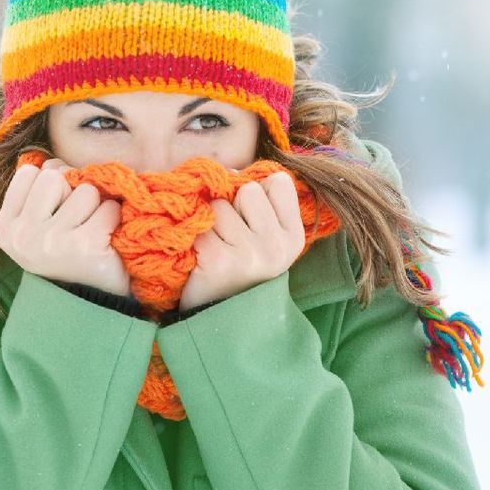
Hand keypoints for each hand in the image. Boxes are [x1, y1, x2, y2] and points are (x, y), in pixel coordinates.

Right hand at [0, 157, 130, 296]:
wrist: (91, 300)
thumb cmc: (66, 252)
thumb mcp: (37, 223)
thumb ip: (36, 189)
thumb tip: (49, 160)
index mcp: (5, 228)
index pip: (30, 173)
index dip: (52, 181)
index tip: (57, 207)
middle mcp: (23, 237)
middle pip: (54, 177)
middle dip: (73, 191)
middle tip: (76, 220)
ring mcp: (52, 242)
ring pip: (84, 190)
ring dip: (96, 206)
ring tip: (90, 229)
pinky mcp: (84, 246)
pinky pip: (108, 207)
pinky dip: (113, 218)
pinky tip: (106, 237)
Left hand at [178, 170, 305, 310]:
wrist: (218, 320)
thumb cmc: (239, 271)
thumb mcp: (265, 241)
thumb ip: (262, 206)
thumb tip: (233, 169)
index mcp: (293, 237)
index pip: (278, 181)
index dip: (256, 190)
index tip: (249, 215)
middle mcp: (277, 245)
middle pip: (248, 190)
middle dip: (232, 205)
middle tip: (230, 237)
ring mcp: (250, 253)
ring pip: (220, 205)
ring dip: (211, 221)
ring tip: (216, 247)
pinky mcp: (220, 259)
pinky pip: (201, 223)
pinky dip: (195, 237)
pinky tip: (202, 257)